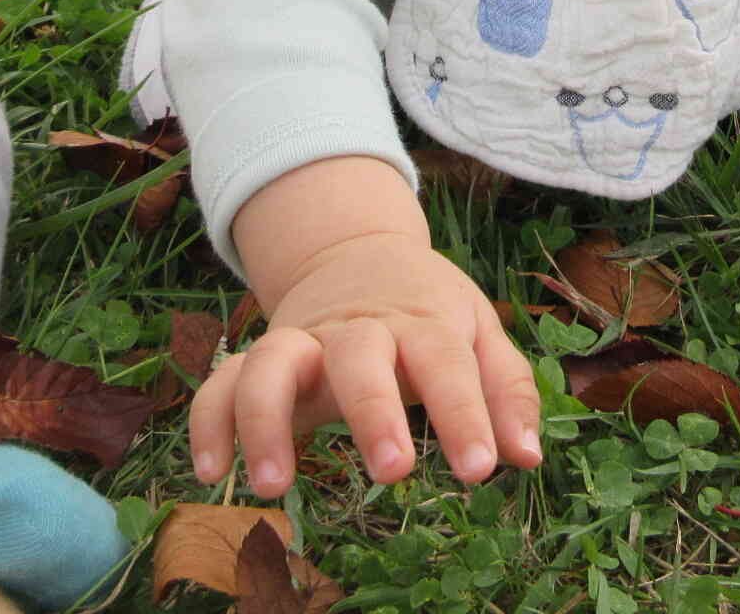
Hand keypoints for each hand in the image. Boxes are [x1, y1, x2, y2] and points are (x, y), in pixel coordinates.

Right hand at [189, 231, 542, 496]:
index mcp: (422, 322)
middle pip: (360, 357)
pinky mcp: (261, 357)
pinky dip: (210, 420)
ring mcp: (303, 341)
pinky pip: (223, 381)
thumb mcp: (477, 331)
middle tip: (393, 470)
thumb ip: (506, 390)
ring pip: (273, 363)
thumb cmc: (427, 308)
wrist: (354, 254)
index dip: (466, 416)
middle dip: (373, 412)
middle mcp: (358, 330)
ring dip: (267, 418)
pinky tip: (214, 471)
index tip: (479, 470)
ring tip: (273, 483)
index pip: (447, 365)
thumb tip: (529, 457)